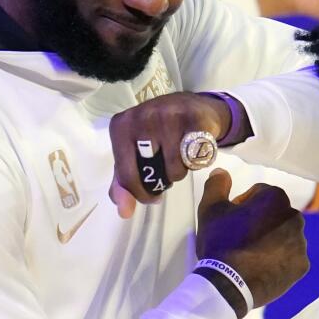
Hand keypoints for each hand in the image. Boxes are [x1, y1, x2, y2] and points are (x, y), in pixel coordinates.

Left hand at [108, 90, 232, 216]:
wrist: (196, 107)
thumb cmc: (160, 133)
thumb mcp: (134, 153)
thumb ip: (123, 182)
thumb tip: (124, 211)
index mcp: (121, 126)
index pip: (125, 175)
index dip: (140, 193)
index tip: (150, 195)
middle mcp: (142, 117)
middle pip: (152, 175)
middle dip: (162, 180)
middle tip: (166, 167)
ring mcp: (169, 115)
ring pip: (175, 170)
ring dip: (181, 171)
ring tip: (181, 155)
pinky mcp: (195, 119)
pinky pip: (195, 160)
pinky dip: (197, 162)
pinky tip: (194, 149)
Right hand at [195, 169, 308, 307]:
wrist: (229, 285)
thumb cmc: (220, 242)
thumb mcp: (210, 209)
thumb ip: (217, 185)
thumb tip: (222, 171)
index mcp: (275, 198)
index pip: (259, 194)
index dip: (241, 205)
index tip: (231, 221)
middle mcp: (295, 217)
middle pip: (274, 215)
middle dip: (260, 222)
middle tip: (239, 239)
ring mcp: (300, 244)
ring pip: (283, 236)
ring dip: (270, 241)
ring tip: (248, 256)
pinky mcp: (301, 266)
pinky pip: (289, 258)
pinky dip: (278, 261)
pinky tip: (260, 268)